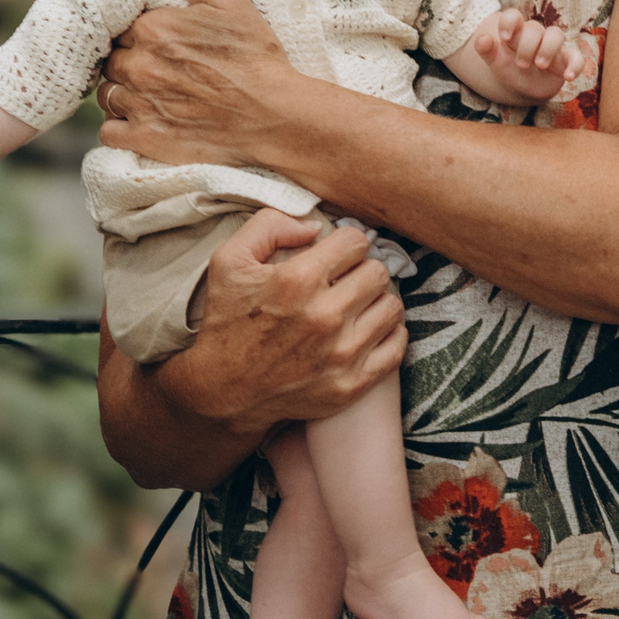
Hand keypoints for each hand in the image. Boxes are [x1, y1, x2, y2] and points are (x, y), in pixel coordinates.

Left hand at [98, 0, 303, 167]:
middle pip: (112, 60)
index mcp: (152, 29)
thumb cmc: (255, 58)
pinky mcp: (145, 139)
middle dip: (128, 61)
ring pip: (107, 94)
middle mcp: (138, 66)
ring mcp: (139, 105)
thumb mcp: (229, 4)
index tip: (155, 39)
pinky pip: (109, 132)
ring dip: (122, 92)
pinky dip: (120, 127)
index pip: (121, 26)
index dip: (137, 32)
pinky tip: (143, 120)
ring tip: (150, 93)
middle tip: (155, 66)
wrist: (275, 115)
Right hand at [156, 209, 408, 436]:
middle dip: (361, 271)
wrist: (222, 392)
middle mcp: (324, 316)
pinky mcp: (351, 384)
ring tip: (356, 305)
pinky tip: (367, 330)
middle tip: (345, 281)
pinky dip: (387, 334)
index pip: (355, 241)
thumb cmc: (226, 322)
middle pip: (377, 272)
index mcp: (298, 281)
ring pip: (391, 306)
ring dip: (376, 301)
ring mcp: (341, 354)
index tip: (335, 256)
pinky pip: (396, 346)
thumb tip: (314, 226)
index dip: (345, 244)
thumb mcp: (229, 261)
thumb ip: (268, 226)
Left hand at [470, 8, 585, 103]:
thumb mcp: (496, 61)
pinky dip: (575, 66)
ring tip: (540, 65)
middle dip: (527, 45)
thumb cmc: (510, 69)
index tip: (504, 38)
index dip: (509, 22)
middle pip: (535, 27)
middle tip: (521, 64)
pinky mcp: (566, 61)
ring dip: (548, 48)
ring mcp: (552, 47)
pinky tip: (568, 77)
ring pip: (556, 34)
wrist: (525, 87)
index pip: (514, 15)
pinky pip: (577, 58)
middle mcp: (536, 36)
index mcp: (516, 32)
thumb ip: (487, 51)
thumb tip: (482, 39)